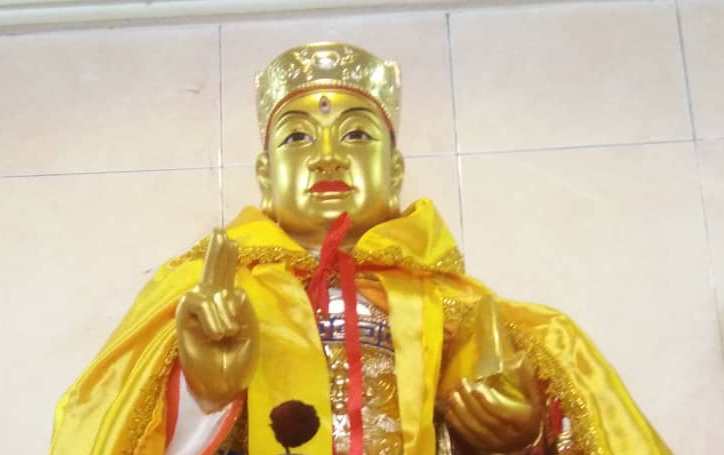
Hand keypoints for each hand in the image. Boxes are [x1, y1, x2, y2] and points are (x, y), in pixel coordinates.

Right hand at [176, 229, 258, 411]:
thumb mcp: (249, 331)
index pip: (228, 274)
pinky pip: (202, 303)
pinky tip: (217, 334)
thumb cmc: (237, 358)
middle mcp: (211, 299)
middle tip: (219, 231)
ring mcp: (197, 307)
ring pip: (214, 292)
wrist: (224, 382)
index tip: (228, 237)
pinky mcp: (185, 316)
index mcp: (228, 302)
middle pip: (213, 269)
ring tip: (228, 334)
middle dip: (217, 251)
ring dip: (224, 314)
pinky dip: (214, 319)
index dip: (227, 256)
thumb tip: (233, 290)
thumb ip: (244, 309)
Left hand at [442, 364, 541, 451]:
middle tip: (461, 384)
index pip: (504, 413)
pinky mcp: (486, 447)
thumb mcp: (535, 397)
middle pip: (487, 420)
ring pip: (477, 429)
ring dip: (462, 412)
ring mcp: (497, 443)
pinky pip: (470, 437)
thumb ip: (528, 380)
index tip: (476, 387)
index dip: (489, 401)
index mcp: (524, 421)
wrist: (529, 439)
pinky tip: (449, 411)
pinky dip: (458, 424)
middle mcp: (511, 435)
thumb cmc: (531, 412)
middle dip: (471, 401)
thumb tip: (521, 357)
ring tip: (452, 395)